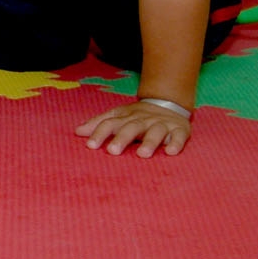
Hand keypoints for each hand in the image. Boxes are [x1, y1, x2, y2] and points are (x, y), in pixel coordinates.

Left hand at [77, 100, 191, 157]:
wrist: (169, 104)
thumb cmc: (138, 117)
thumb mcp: (118, 116)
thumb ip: (99, 124)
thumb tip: (77, 132)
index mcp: (126, 117)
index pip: (110, 123)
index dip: (100, 133)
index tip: (90, 146)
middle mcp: (143, 120)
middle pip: (132, 127)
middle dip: (122, 138)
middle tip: (113, 151)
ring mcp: (162, 124)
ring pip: (155, 131)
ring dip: (149, 142)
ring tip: (142, 154)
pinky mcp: (179, 130)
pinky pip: (179, 136)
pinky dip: (176, 143)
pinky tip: (170, 152)